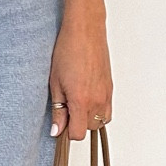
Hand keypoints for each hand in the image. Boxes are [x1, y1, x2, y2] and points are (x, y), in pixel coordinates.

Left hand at [48, 0, 111, 139]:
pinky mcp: (110, 88)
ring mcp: (106, 94)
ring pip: (100, 121)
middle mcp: (97, 100)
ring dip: (88, 118)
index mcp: (81, 100)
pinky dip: (98, 110)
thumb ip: (57, 109)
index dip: (66, 132)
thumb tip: (57, 130)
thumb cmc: (68, 51)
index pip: (77, 134)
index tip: (60, 123)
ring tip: (76, 102)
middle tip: (66, 106)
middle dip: (77, 123)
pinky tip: (86, 97)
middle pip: (89, 129)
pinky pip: (107, 110)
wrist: (85, 31)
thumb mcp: (55, 82)